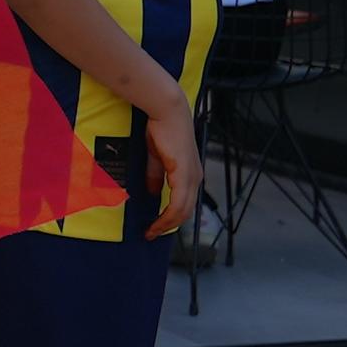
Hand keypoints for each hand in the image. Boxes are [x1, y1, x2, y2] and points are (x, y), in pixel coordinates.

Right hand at [144, 94, 200, 235]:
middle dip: (168, 225)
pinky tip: (157, 221)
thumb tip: (153, 193)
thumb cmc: (161, 129)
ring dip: (167, 224)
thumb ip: (156, 175)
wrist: (167, 112)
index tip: (154, 226)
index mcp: (190, 174)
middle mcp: (195, 178)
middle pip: (186, 211)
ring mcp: (191, 177)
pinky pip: (178, 203)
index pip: (184, 203)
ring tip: (151, 231)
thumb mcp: (156, 157)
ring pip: (183, 210)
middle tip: (151, 233)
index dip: (170, 217)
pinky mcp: (184, 174)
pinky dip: (167, 215)